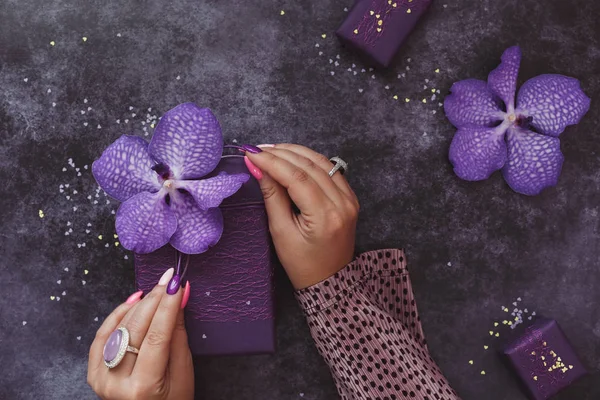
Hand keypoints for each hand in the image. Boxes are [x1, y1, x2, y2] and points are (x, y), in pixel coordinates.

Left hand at [87, 269, 193, 399]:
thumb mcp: (184, 372)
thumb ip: (178, 333)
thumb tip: (179, 298)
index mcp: (143, 387)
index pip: (157, 335)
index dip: (167, 305)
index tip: (176, 283)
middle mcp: (116, 383)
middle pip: (136, 329)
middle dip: (154, 300)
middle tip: (168, 280)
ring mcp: (101, 378)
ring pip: (120, 328)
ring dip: (140, 305)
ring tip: (157, 290)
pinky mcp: (94, 372)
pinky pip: (104, 335)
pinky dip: (119, 314)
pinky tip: (135, 300)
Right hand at [246, 144, 358, 288]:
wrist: (330, 280)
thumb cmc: (302, 263)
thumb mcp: (280, 232)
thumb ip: (272, 196)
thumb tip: (259, 168)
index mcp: (325, 216)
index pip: (296, 177)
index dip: (272, 162)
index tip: (251, 153)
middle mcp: (342, 203)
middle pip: (310, 165)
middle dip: (281, 153)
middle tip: (257, 149)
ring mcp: (349, 198)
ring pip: (321, 162)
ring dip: (295, 152)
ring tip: (271, 149)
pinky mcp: (349, 196)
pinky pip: (330, 169)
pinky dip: (309, 159)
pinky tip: (291, 157)